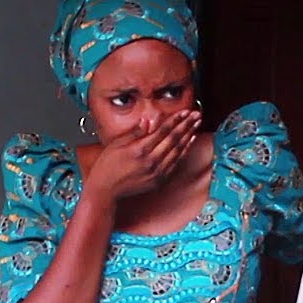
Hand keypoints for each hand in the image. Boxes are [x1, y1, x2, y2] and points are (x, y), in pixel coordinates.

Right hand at [85, 111, 200, 199]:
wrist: (106, 190)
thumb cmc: (107, 166)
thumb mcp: (117, 144)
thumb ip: (135, 132)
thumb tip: (148, 120)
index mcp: (139, 149)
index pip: (163, 131)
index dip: (175, 119)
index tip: (185, 111)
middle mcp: (151, 161)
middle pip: (174, 139)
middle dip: (187, 125)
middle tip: (196, 114)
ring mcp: (157, 171)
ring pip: (178, 150)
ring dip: (189, 136)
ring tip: (197, 124)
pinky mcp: (159, 180)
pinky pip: (176, 162)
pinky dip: (184, 151)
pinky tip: (190, 141)